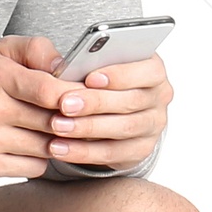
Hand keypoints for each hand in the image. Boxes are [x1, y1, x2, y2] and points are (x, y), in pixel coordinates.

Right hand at [0, 36, 168, 179]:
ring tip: (53, 130)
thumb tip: (67, 65)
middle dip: (69, 120)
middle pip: (52, 121)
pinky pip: (32, 167)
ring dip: (56, 141)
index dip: (76, 97)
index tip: (86, 97)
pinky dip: (38, 159)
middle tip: (79, 117)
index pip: (50, 89)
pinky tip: (30, 147)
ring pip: (46, 147)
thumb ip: (34, 49)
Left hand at [44, 51, 170, 172]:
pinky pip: (113, 153)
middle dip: (95, 102)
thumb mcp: (83, 61)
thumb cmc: (95, 78)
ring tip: (58, 127)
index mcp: (151, 67)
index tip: (90, 78)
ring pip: (123, 128)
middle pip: (131, 100)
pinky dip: (84, 151)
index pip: (148, 70)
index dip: (120, 74)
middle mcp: (157, 96)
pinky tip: (61, 148)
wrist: (104, 110)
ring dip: (88, 128)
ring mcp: (152, 124)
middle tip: (65, 104)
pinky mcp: (140, 149)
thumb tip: (53, 65)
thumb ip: (69, 59)